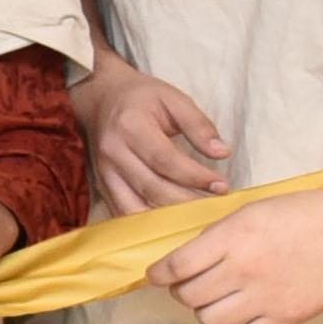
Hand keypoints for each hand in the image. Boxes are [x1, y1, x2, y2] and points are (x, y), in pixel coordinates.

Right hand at [79, 54, 230, 215]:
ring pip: (137, 208)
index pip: (166, 160)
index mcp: (131, 126)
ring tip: (198, 217)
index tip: (222, 186)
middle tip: (217, 205)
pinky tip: (173, 223)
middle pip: (153, 188)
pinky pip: (125, 214)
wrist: (100, 99)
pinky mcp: (103, 188)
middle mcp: (113, 153)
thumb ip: (199, 125)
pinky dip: (149, 225)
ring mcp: (105, 174)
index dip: (196, 177)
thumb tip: (222, 153)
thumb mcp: (174, 99)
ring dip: (170, 219)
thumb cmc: (141, 98)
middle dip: (189, 201)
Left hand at [149, 183, 322, 323]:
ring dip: (204, 312)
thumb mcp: (254, 210)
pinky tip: (230, 323)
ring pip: (209, 320)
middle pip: (188, 295)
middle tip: (191, 284)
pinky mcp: (285, 319)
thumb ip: (220, 235)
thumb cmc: (306, 213)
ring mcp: (265, 298)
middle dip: (182, 291)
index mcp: (234, 237)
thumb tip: (189, 257)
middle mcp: (244, 270)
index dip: (159, 273)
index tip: (156, 276)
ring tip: (214, 301)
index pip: (177, 265)